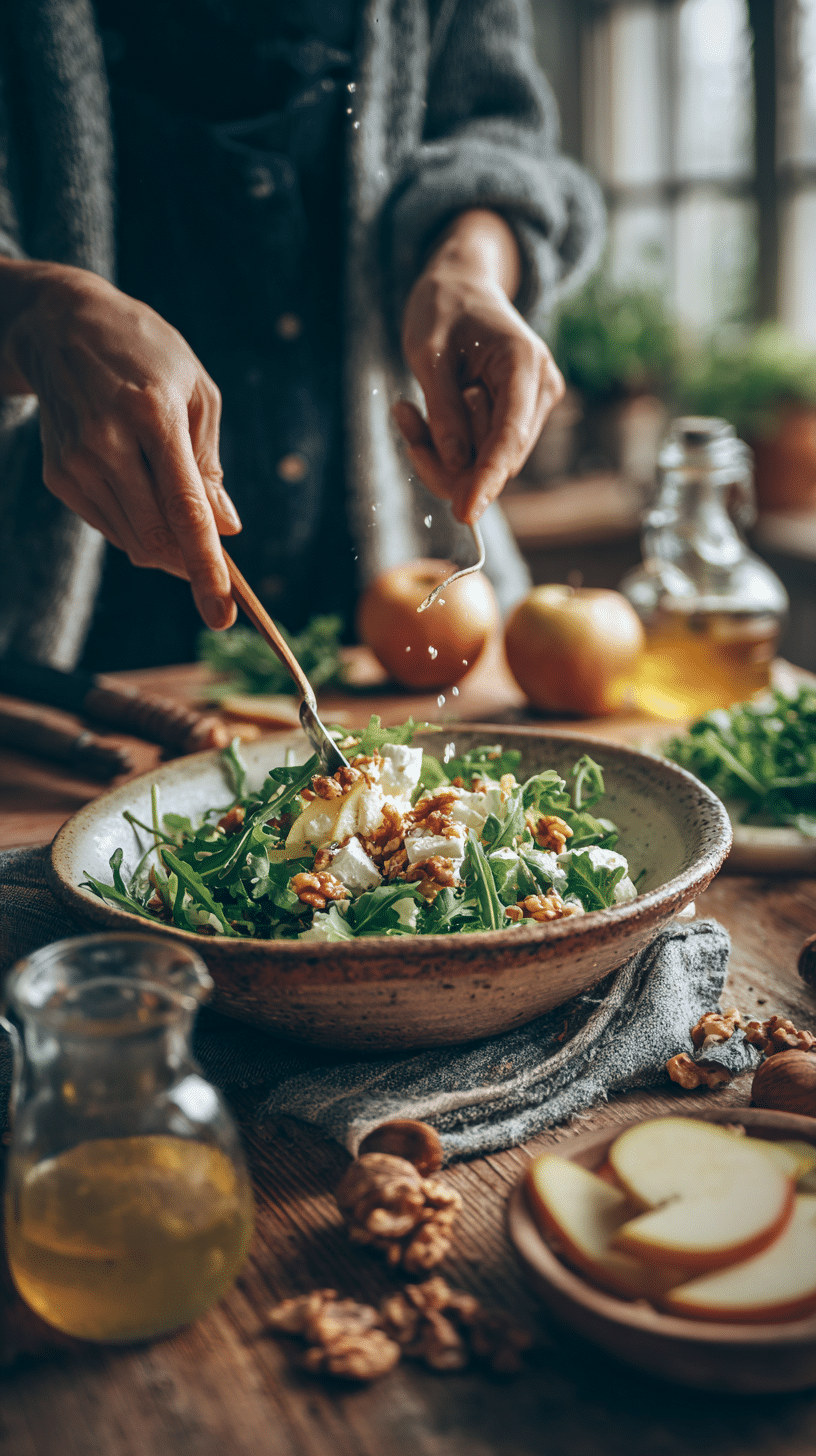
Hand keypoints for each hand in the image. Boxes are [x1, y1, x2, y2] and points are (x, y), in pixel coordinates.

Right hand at [1, 261, 238, 628]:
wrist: (60, 327)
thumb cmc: (146, 355)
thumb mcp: (196, 392)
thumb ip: (210, 464)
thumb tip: (227, 528)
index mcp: (152, 413)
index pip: (185, 508)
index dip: (206, 566)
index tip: (222, 612)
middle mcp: (107, 441)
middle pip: (158, 537)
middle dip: (192, 566)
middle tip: (218, 578)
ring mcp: (78, 462)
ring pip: (135, 541)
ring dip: (168, 547)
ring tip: (177, 508)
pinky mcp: (60, 476)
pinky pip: (112, 529)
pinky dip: (139, 529)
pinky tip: (142, 491)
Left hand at [395, 210, 563, 523]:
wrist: (460, 285)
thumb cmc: (443, 307)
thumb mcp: (428, 352)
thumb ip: (443, 409)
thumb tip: (458, 466)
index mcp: (525, 363)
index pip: (509, 436)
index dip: (487, 478)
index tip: (465, 513)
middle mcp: (540, 389)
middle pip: (499, 458)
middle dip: (448, 462)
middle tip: (404, 421)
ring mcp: (532, 406)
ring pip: (488, 462)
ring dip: (441, 454)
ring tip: (406, 411)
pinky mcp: (516, 417)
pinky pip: (480, 453)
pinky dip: (446, 447)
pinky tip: (417, 414)